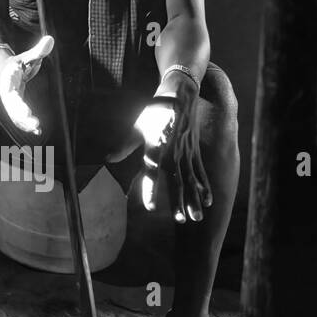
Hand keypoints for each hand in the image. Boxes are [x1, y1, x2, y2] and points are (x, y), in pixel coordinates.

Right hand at [0, 36, 53, 134]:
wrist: (2, 68)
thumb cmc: (17, 63)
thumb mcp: (27, 56)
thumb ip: (39, 50)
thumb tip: (50, 39)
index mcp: (8, 82)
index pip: (12, 95)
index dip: (18, 105)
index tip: (27, 112)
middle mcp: (7, 94)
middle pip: (12, 108)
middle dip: (22, 117)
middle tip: (35, 124)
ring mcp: (10, 102)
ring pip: (14, 116)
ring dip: (24, 124)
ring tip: (37, 129)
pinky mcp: (14, 107)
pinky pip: (18, 118)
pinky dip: (26, 125)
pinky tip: (37, 131)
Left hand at [136, 88, 211, 222]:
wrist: (180, 95)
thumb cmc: (154, 111)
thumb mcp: (137, 126)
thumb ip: (124, 146)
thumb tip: (107, 159)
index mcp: (155, 146)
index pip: (151, 173)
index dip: (150, 190)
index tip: (150, 208)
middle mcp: (172, 152)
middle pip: (176, 181)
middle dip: (178, 202)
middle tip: (180, 221)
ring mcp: (186, 152)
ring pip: (191, 180)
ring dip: (194, 199)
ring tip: (196, 218)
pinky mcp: (195, 151)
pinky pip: (201, 171)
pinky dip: (205, 186)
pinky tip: (208, 201)